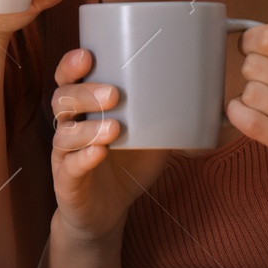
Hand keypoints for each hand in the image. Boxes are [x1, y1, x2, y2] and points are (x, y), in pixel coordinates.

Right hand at [48, 48, 171, 243]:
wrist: (106, 211)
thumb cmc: (126, 166)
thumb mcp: (151, 138)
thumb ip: (166, 118)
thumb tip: (205, 97)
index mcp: (85, 108)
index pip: (68, 79)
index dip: (71, 65)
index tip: (87, 56)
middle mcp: (69, 125)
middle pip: (62, 100)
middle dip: (86, 93)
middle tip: (114, 94)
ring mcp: (65, 154)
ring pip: (65, 132)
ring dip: (88, 127)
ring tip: (114, 127)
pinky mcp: (67, 180)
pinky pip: (70, 166)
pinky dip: (84, 158)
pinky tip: (99, 153)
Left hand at [229, 6, 267, 204]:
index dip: (252, 39)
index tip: (251, 48)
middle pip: (258, 64)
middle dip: (250, 71)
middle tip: (260, 81)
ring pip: (253, 93)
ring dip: (246, 97)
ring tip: (260, 102)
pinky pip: (252, 122)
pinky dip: (238, 114)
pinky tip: (243, 113)